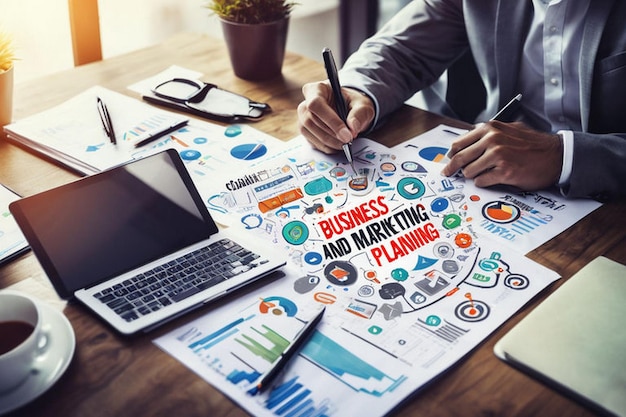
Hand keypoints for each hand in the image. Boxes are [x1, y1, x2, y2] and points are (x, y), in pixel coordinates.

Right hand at [297, 81, 375, 153]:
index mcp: (317, 89)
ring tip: (345, 143)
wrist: (349, 111)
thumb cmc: (353, 104)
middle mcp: (305, 103)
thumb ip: (359, 114)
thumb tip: (352, 127)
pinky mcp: (306, 132)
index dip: (330, 120)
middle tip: (348, 140)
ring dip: (329, 142)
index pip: (316, 104)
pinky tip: (338, 145)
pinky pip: (312, 142)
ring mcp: (303, 118)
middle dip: (331, 134)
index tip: (346, 134)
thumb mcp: (362, 105)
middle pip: (311, 121)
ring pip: (310, 133)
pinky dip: (327, 147)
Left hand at [441, 121, 562, 190]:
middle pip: (459, 158)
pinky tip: (492, 179)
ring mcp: (497, 155)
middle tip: (447, 174)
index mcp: (490, 128)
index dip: (451, 155)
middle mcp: (491, 139)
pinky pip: (481, 181)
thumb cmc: (532, 145)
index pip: (459, 144)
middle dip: (453, 168)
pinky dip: (484, 183)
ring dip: (473, 176)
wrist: (556, 155)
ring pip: (469, 171)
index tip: (447, 162)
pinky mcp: (504, 171)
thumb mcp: (509, 130)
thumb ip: (488, 135)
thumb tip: (466, 145)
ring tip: (483, 174)